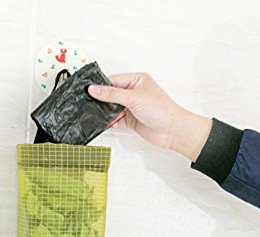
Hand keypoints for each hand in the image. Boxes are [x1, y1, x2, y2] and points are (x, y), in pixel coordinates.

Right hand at [88, 73, 211, 161]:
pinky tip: (104, 123)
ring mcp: (132, 107)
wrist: (172, 131)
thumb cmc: (161, 110)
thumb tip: (93, 89)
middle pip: (111, 94)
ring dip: (105, 112)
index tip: (87, 91)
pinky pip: (116, 120)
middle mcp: (134, 93)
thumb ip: (112, 94)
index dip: (100, 86)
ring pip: (112, 108)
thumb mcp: (134, 98)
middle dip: (101, 100)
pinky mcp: (131, 121)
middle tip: (87, 103)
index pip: (113, 80)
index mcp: (137, 80)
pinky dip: (110, 122)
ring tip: (93, 114)